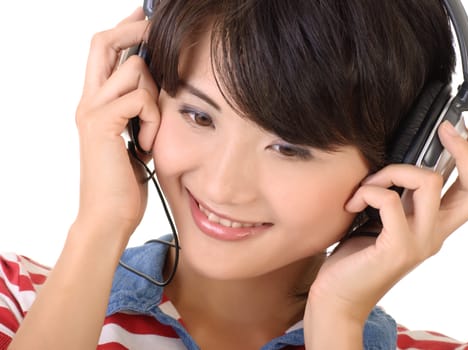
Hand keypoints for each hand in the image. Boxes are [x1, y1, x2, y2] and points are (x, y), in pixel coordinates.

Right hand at [74, 7, 159, 238]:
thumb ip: (141, 110)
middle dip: (135, 29)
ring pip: (133, 67)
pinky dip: (154, 119)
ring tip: (152, 131)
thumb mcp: (137, 137)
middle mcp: (89, 101)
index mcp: (97, 103)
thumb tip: (160, 86)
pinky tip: (149, 143)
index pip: (105, 50)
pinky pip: (141, 98)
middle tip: (156, 28)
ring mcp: (92, 110)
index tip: (145, 14)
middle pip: (104, 41)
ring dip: (155, 97)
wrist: (110, 217)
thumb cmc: (126, 182)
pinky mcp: (102, 124)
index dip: (125, 28)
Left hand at [306, 116, 467, 326]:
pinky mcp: (397, 248)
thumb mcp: (382, 220)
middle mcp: (435, 235)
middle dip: (464, 150)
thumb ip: (399, 198)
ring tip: (366, 186)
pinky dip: (368, 192)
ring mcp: (420, 243)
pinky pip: (390, 201)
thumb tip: (397, 163)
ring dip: (391, 171)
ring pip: (429, 182)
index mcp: (434, 226)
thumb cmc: (356, 256)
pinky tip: (352, 204)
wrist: (337, 296)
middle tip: (446, 129)